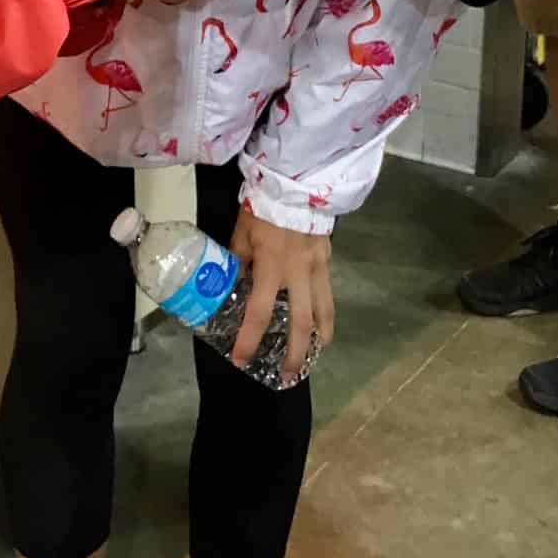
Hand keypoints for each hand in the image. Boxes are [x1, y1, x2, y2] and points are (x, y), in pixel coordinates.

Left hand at [230, 209, 333, 381]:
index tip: (241, 360)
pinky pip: (328, 294)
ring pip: (323, 312)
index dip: (249, 340)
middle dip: (294, 354)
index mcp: (271, 267)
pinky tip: (321, 324)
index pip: (258, 313)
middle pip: (300, 324)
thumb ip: (237, 261)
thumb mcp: (241, 233)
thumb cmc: (263, 207)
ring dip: (317, 340)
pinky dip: (325, 314)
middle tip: (286, 376)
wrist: (297, 182)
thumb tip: (228, 284)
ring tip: (311, 358)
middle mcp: (297, 274)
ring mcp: (317, 268)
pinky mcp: (328, 260)